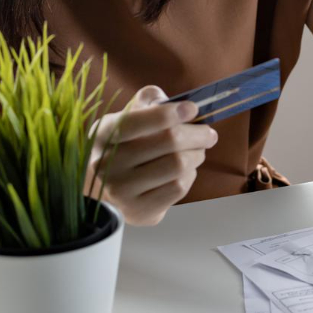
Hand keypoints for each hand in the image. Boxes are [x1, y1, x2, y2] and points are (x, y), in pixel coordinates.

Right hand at [85, 85, 218, 225]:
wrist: (107, 188)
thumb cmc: (125, 145)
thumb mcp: (126, 118)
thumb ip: (147, 102)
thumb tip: (173, 101)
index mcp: (104, 134)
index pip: (137, 120)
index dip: (170, 113)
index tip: (192, 109)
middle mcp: (107, 164)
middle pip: (169, 141)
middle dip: (198, 134)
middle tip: (208, 134)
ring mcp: (122, 190)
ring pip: (179, 165)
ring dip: (197, 155)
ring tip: (198, 151)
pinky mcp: (139, 211)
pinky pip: (179, 187)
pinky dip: (190, 175)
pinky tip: (185, 171)